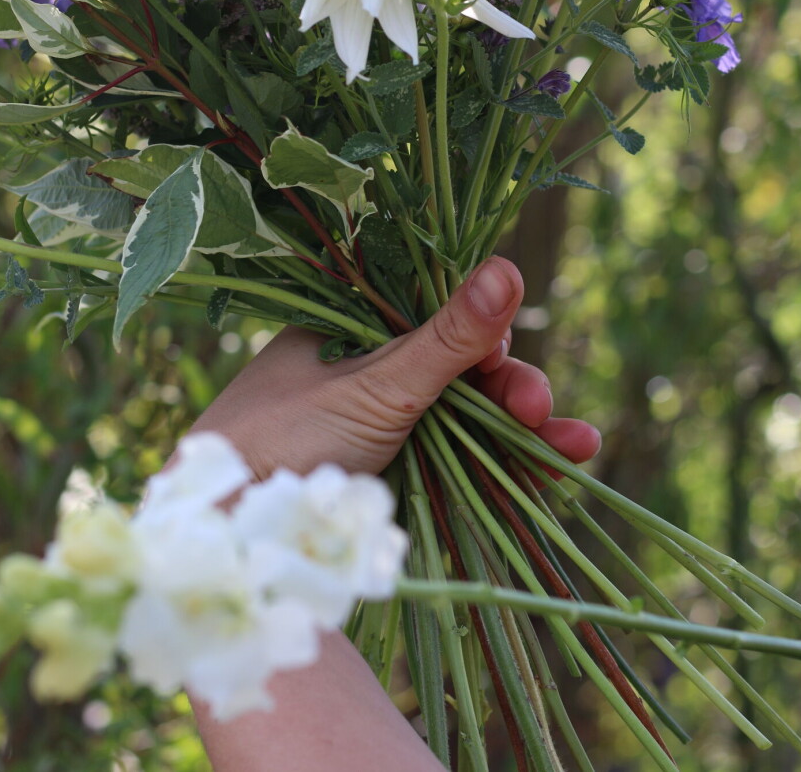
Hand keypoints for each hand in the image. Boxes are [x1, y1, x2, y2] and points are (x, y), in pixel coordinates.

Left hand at [188, 256, 600, 479]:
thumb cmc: (288, 439)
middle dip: (510, 391)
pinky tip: (546, 470)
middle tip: (540, 413)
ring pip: (464, 417)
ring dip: (522, 430)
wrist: (227, 534)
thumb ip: (447, 337)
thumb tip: (508, 266)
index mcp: (354, 327)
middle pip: (459, 370)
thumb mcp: (378, 384)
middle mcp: (369, 369)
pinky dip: (499, 466)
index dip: (484, 337)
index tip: (506, 361)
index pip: (437, 316)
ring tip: (573, 449)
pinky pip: (454, 460)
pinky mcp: (390, 472)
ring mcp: (380, 422)